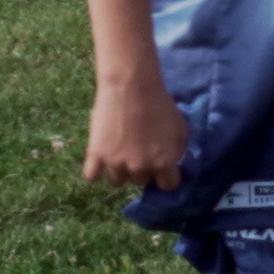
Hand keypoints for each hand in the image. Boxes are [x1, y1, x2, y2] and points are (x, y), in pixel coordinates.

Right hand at [81, 74, 185, 188]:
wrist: (131, 87)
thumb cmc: (160, 105)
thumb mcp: (181, 129)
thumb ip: (177, 151)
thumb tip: (171, 164)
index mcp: (164, 162)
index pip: (168, 186)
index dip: (166, 177)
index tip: (162, 169)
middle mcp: (140, 167)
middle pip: (141, 181)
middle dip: (142, 170)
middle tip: (139, 152)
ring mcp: (116, 163)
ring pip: (117, 182)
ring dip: (120, 171)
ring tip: (120, 153)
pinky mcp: (95, 155)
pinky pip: (92, 176)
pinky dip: (96, 171)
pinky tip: (101, 160)